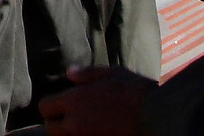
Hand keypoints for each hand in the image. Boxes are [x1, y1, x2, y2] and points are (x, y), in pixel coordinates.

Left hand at [39, 65, 155, 134]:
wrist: (158, 116)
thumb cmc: (136, 91)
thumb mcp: (113, 74)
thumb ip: (87, 73)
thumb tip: (70, 74)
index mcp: (75, 100)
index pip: (45, 108)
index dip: (50, 107)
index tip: (60, 106)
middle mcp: (76, 122)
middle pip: (51, 130)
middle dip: (56, 124)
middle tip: (68, 120)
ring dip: (69, 133)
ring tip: (80, 126)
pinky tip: (93, 132)